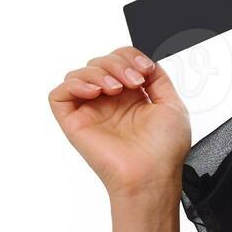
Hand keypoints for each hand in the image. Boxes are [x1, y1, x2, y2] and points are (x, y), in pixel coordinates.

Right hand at [47, 46, 190, 198]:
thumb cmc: (164, 150)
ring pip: (79, 74)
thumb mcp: (172, 105)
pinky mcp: (75, 123)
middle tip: (133, 81)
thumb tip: (145, 62)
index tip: (144, 69)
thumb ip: (158, 79)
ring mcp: (91, 112)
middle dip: (117, 63)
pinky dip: (74, 84)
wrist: (153, 175)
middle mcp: (109, 102)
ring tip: (116, 89)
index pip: (119, 60)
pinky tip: (95, 92)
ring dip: (99, 72)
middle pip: (99, 62)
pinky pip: (59, 95)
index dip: (129, 56)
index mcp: (131, 97)